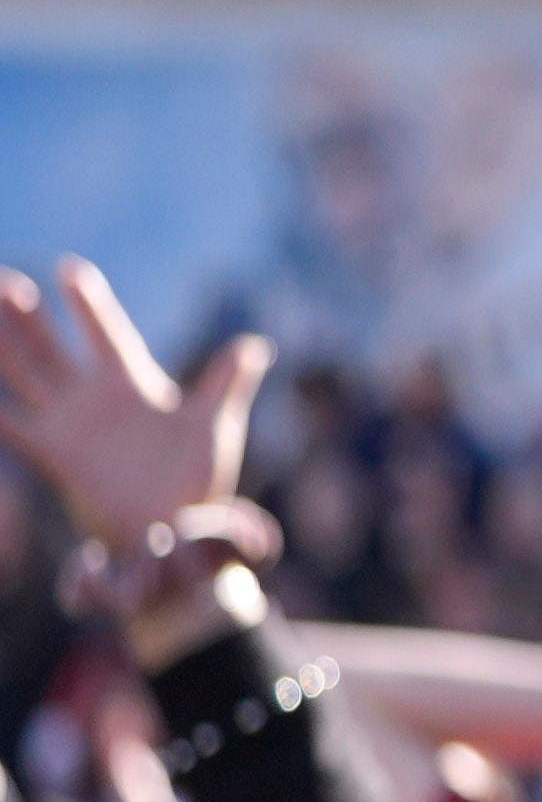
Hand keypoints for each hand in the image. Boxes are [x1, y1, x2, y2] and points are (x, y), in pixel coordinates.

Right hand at [0, 260, 263, 553]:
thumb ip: (227, 383)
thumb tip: (256, 344)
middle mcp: (95, 397)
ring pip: (26, 372)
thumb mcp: (214, 427)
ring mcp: (70, 423)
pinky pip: (12, 423)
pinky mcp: (54, 453)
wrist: (173, 534)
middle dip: (25, 315)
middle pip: (52, 345)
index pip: (105, 332)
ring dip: (3, 344)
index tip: (68, 267)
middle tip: (3, 278)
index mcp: (133, 383)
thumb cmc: (199, 482)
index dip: (87, 303)